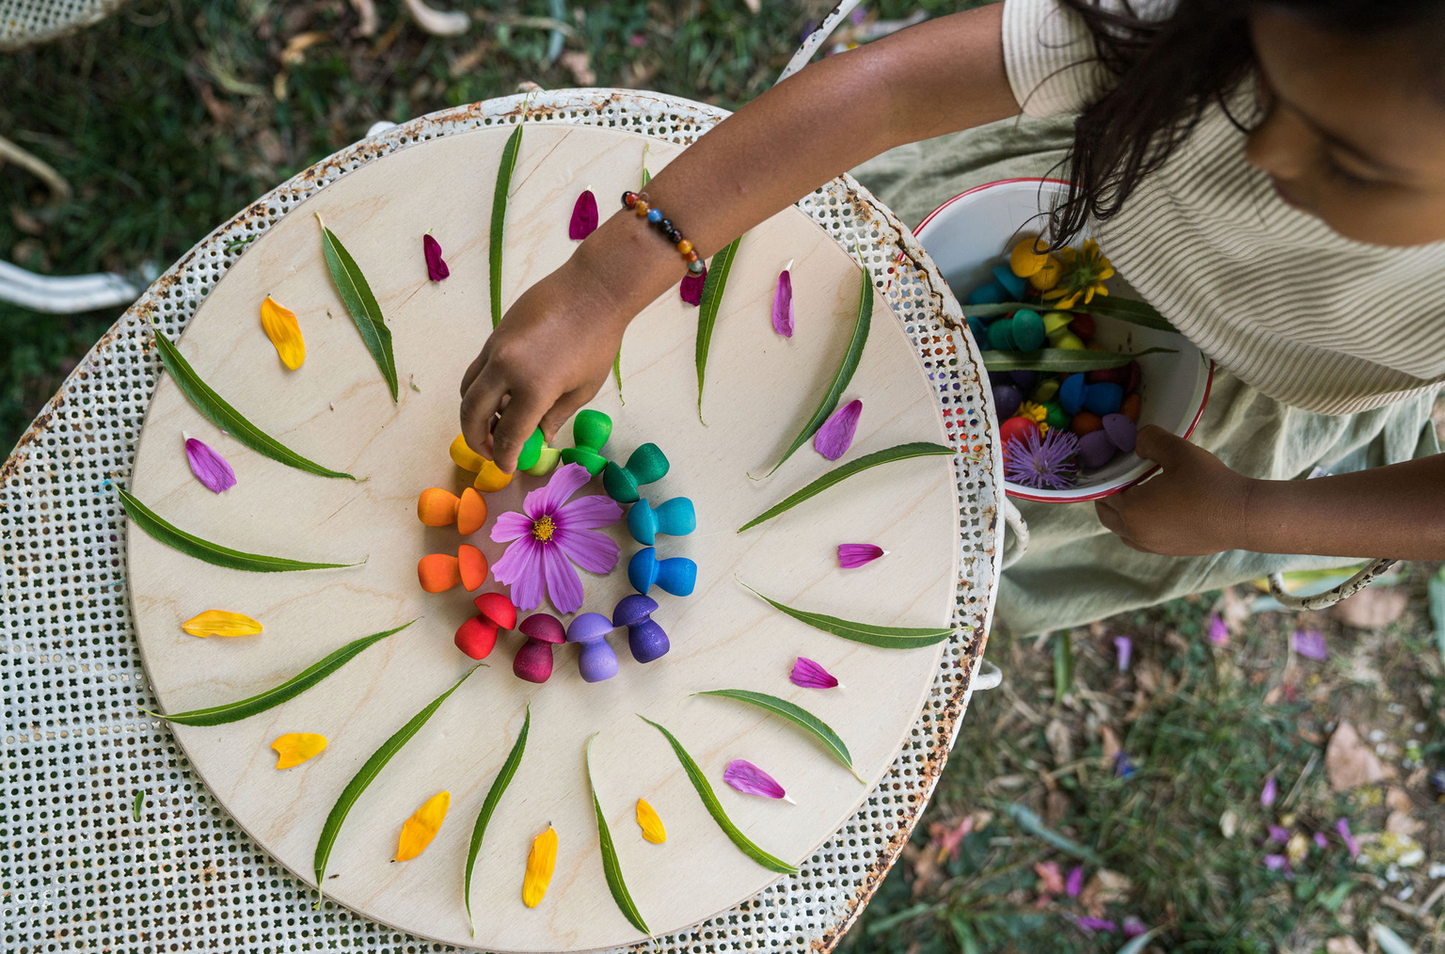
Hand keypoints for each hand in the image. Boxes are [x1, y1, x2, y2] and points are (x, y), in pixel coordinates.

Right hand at [459, 257, 626, 471]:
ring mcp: (496, 349)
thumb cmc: (597, 341)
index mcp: (533, 389)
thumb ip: (554, 417)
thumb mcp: (582, 389)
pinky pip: (477, 369)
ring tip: (491, 426)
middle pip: (472, 413)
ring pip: (467, 389)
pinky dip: (481, 388)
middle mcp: (506, 369)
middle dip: (476, 439)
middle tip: (489, 452)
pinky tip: (499, 397)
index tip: (507, 469)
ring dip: (472, 413)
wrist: (593, 290)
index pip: (507, 435)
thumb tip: (537, 438)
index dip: (504, 457)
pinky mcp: (494, 334)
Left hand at [1093, 425, 1253, 555]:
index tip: (1118, 464)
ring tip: (1137, 493)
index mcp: (1131, 510)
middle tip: (1122, 477)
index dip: (1108, 477)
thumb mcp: (1178, 451)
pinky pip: (1140, 540)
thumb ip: (1150, 440)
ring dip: (1121, 514)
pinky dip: (1138, 527)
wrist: (1243, 516)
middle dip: (1109, 496)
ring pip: (1122, 531)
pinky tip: (1155, 510)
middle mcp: (1136, 533)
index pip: (1105, 492)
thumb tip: (1135, 442)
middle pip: (1107, 515)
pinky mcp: (1169, 552)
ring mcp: (1152, 546)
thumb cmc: (1209, 483)